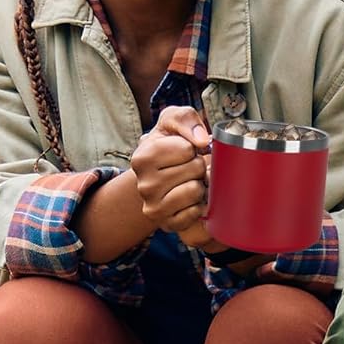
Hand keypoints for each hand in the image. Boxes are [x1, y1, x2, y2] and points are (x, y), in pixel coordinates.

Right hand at [130, 106, 212, 236]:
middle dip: (198, 165)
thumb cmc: (170, 145)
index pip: (187, 149)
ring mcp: (154, 207)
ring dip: (200, 184)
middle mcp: (144, 185)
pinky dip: (199, 204)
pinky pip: (196, 213)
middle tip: (188, 168)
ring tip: (189, 181)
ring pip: (196, 190)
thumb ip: (186, 118)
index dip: (192, 148)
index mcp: (142, 158)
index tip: (183, 151)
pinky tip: (190, 199)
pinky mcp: (167, 224)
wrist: (161, 176)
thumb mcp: (173, 121)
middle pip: (194, 169)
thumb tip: (201, 140)